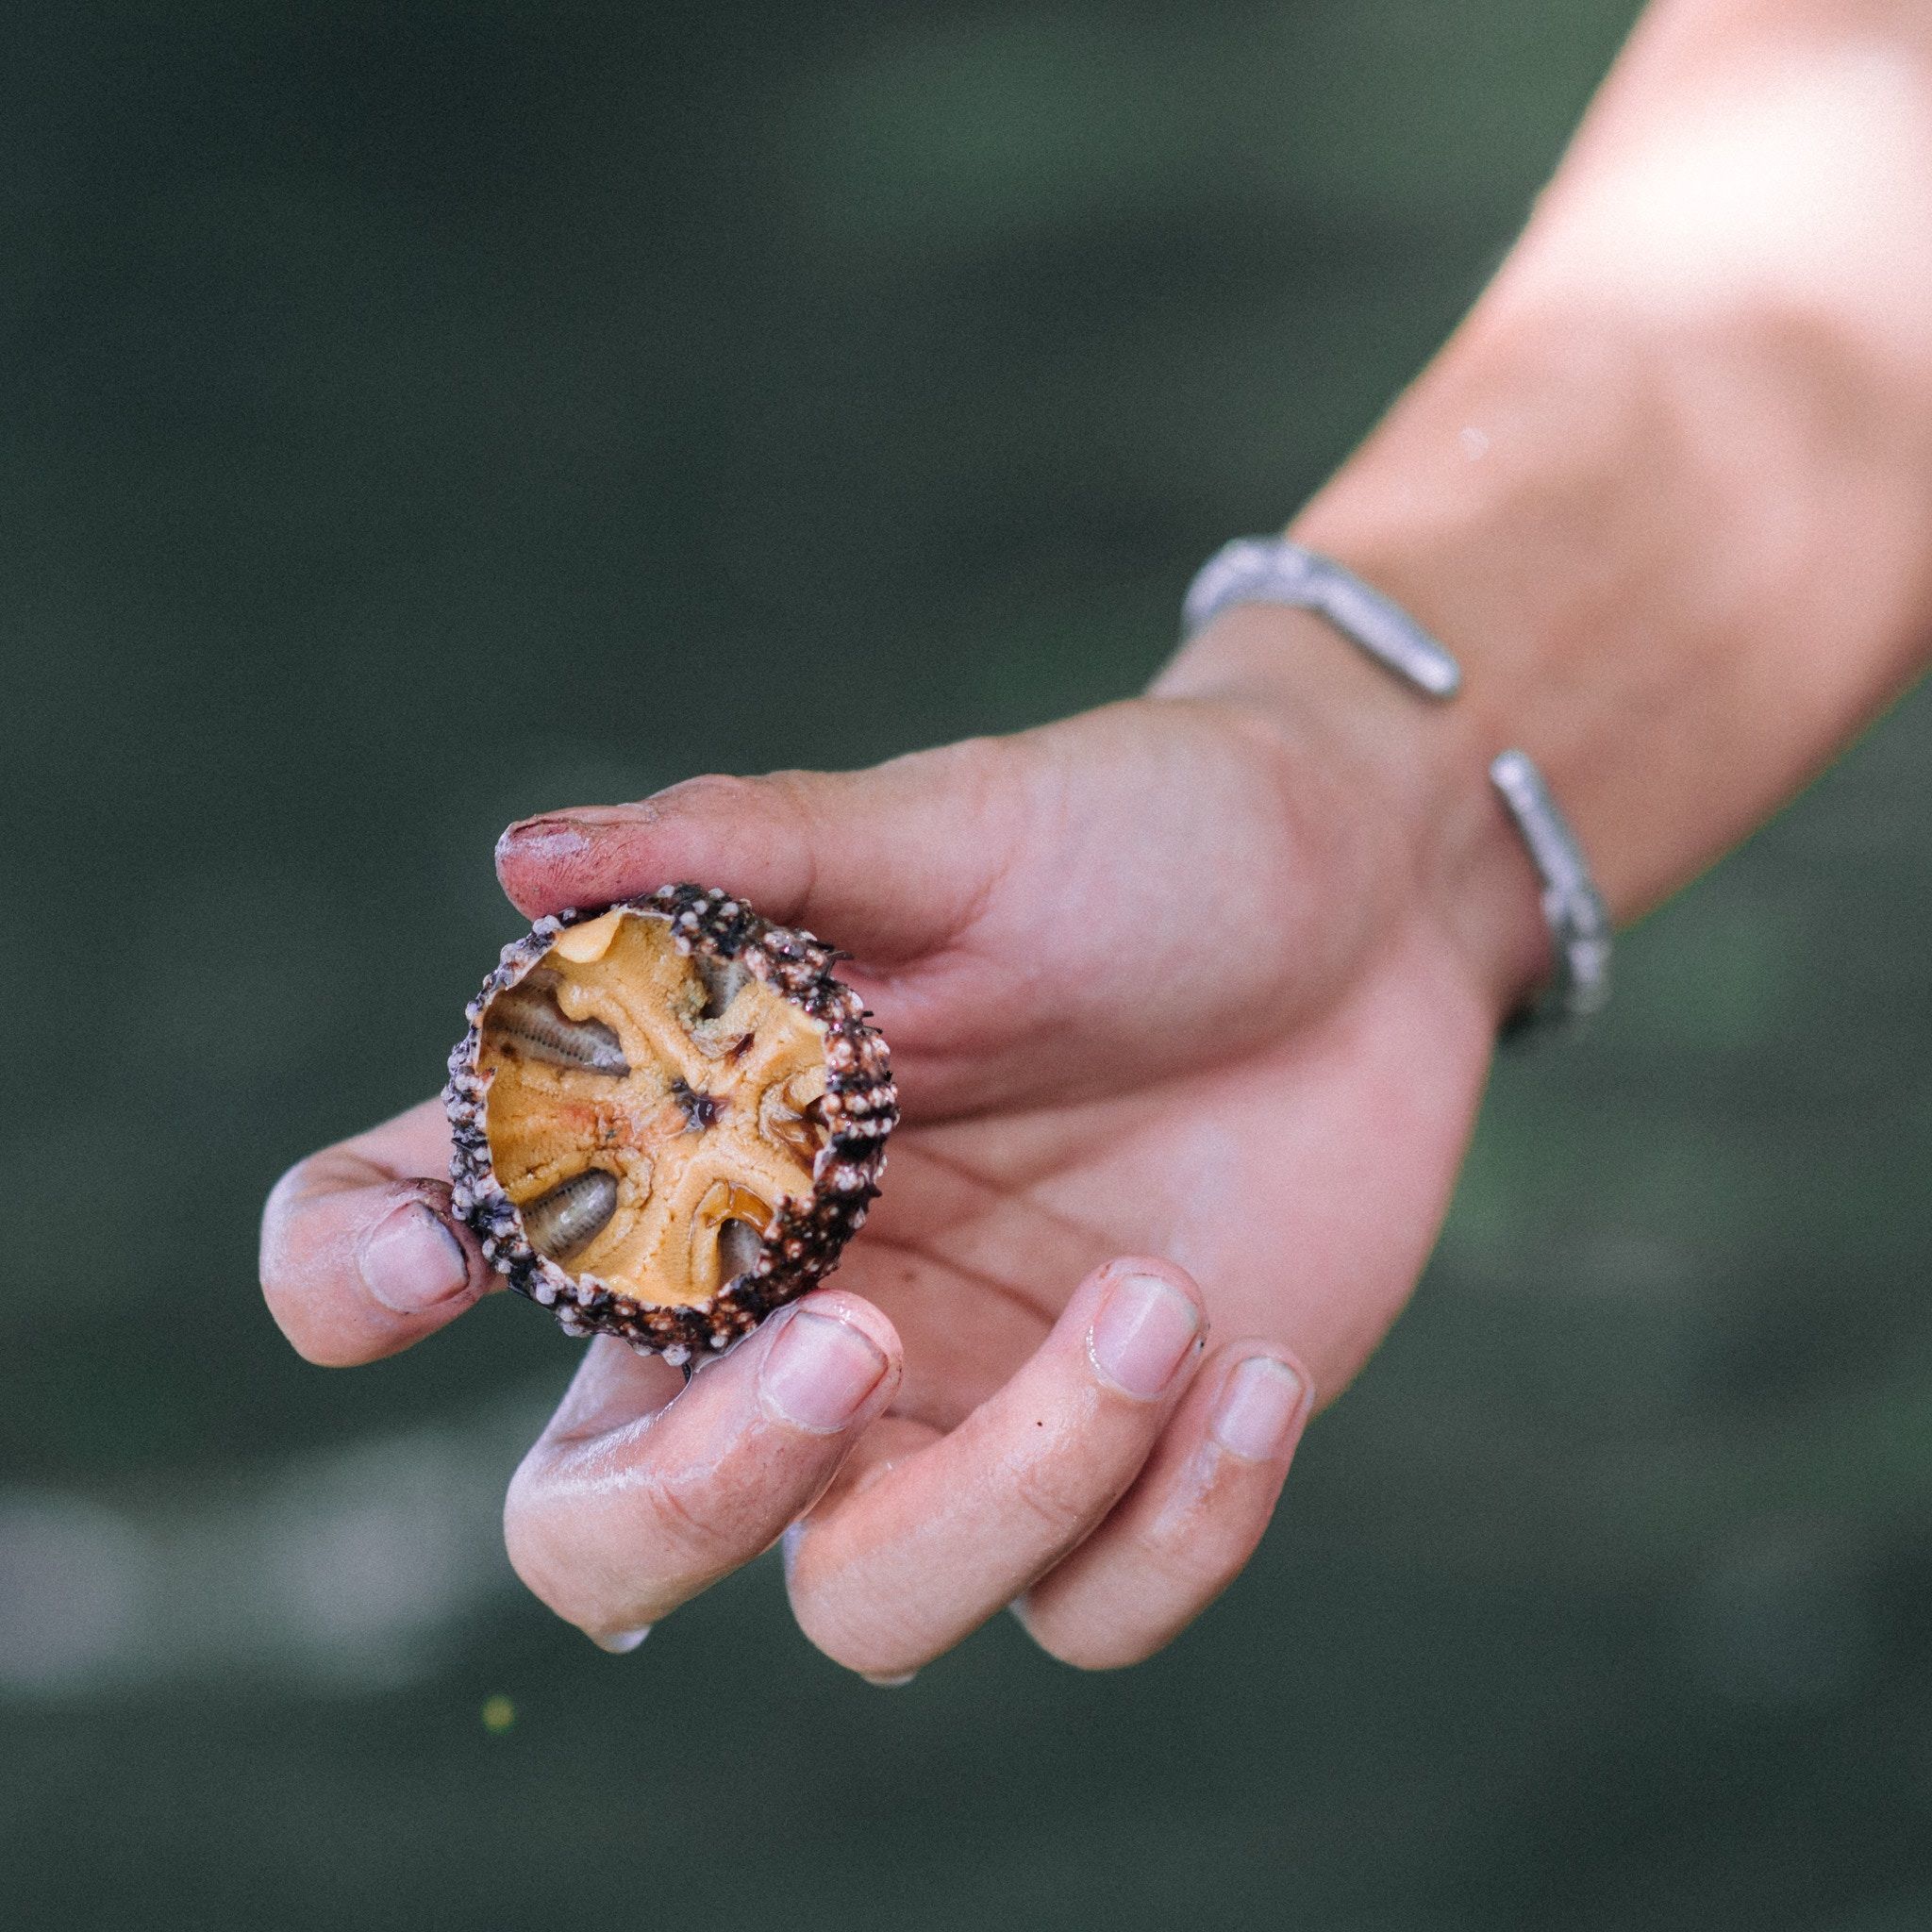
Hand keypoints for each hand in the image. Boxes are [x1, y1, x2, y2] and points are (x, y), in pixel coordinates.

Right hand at [261, 613, 1533, 1673]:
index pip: (440, 1234)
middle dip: (688, 1494)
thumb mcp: (950, 829)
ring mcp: (955, 1406)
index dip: (358, 1272)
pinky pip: (1091, 1607)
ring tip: (1156, 1300)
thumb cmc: (1139, 839)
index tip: (432, 1253)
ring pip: (865, 1606)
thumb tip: (522, 855)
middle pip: (604, 1526)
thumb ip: (747, 853)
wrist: (1371, 898)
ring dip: (1011, 1487)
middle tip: (847, 1338)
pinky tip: (1252, 1362)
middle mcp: (788, 1297)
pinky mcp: (1122, 1463)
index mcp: (698, 1137)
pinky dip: (1176, 1522)